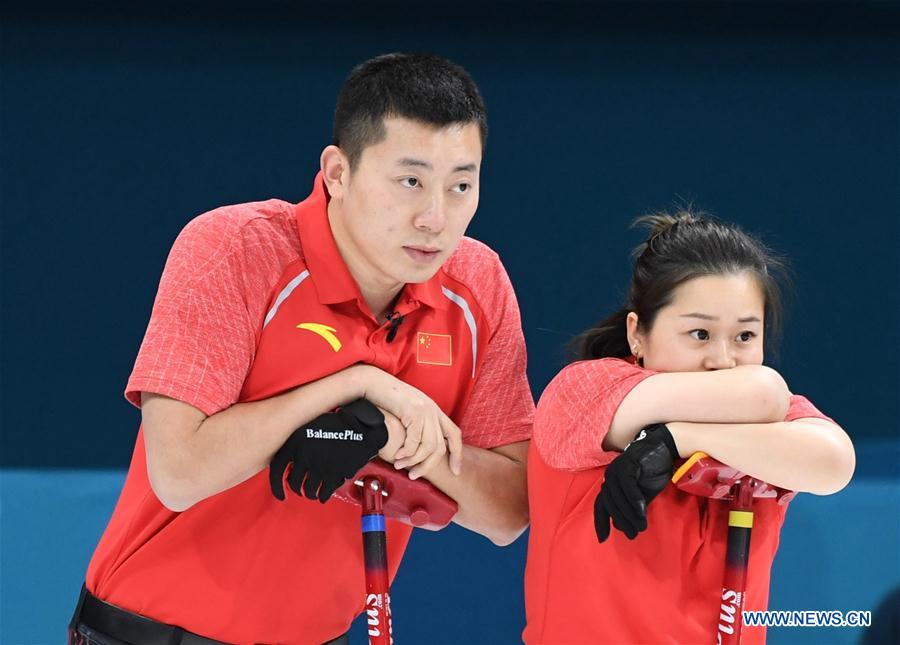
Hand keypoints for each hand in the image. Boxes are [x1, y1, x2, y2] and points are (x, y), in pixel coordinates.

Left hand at [269, 399, 387, 502]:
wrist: (360, 424)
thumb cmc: (337, 421)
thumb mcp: (309, 424)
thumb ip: (298, 442)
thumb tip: (292, 462)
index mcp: (295, 442)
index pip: (277, 470)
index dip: (276, 486)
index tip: (280, 493)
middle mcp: (304, 455)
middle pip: (294, 483)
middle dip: (297, 489)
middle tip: (300, 489)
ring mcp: (319, 466)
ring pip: (309, 490)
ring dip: (310, 493)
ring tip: (313, 492)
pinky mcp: (334, 474)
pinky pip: (324, 492)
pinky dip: (323, 496)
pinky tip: (324, 494)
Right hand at [358, 366, 462, 475]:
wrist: (373, 383)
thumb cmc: (385, 399)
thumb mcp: (407, 412)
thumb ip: (416, 427)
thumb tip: (417, 450)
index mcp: (434, 410)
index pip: (454, 434)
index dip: (458, 454)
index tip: (455, 471)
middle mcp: (433, 410)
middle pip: (441, 447)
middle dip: (428, 465)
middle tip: (415, 475)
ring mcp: (425, 410)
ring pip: (429, 446)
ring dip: (414, 461)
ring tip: (400, 466)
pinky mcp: (414, 412)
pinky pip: (414, 440)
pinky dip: (406, 452)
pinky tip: (397, 456)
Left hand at [594, 423, 678, 542]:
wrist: (663, 449)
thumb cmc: (651, 472)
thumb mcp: (641, 496)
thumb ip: (631, 510)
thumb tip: (621, 528)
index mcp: (610, 484)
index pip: (601, 505)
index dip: (600, 522)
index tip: (602, 539)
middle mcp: (609, 476)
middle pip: (610, 503)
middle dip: (621, 520)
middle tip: (633, 534)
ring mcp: (617, 469)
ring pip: (618, 495)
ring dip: (629, 513)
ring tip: (641, 526)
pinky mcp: (628, 463)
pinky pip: (628, 484)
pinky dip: (634, 499)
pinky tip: (642, 510)